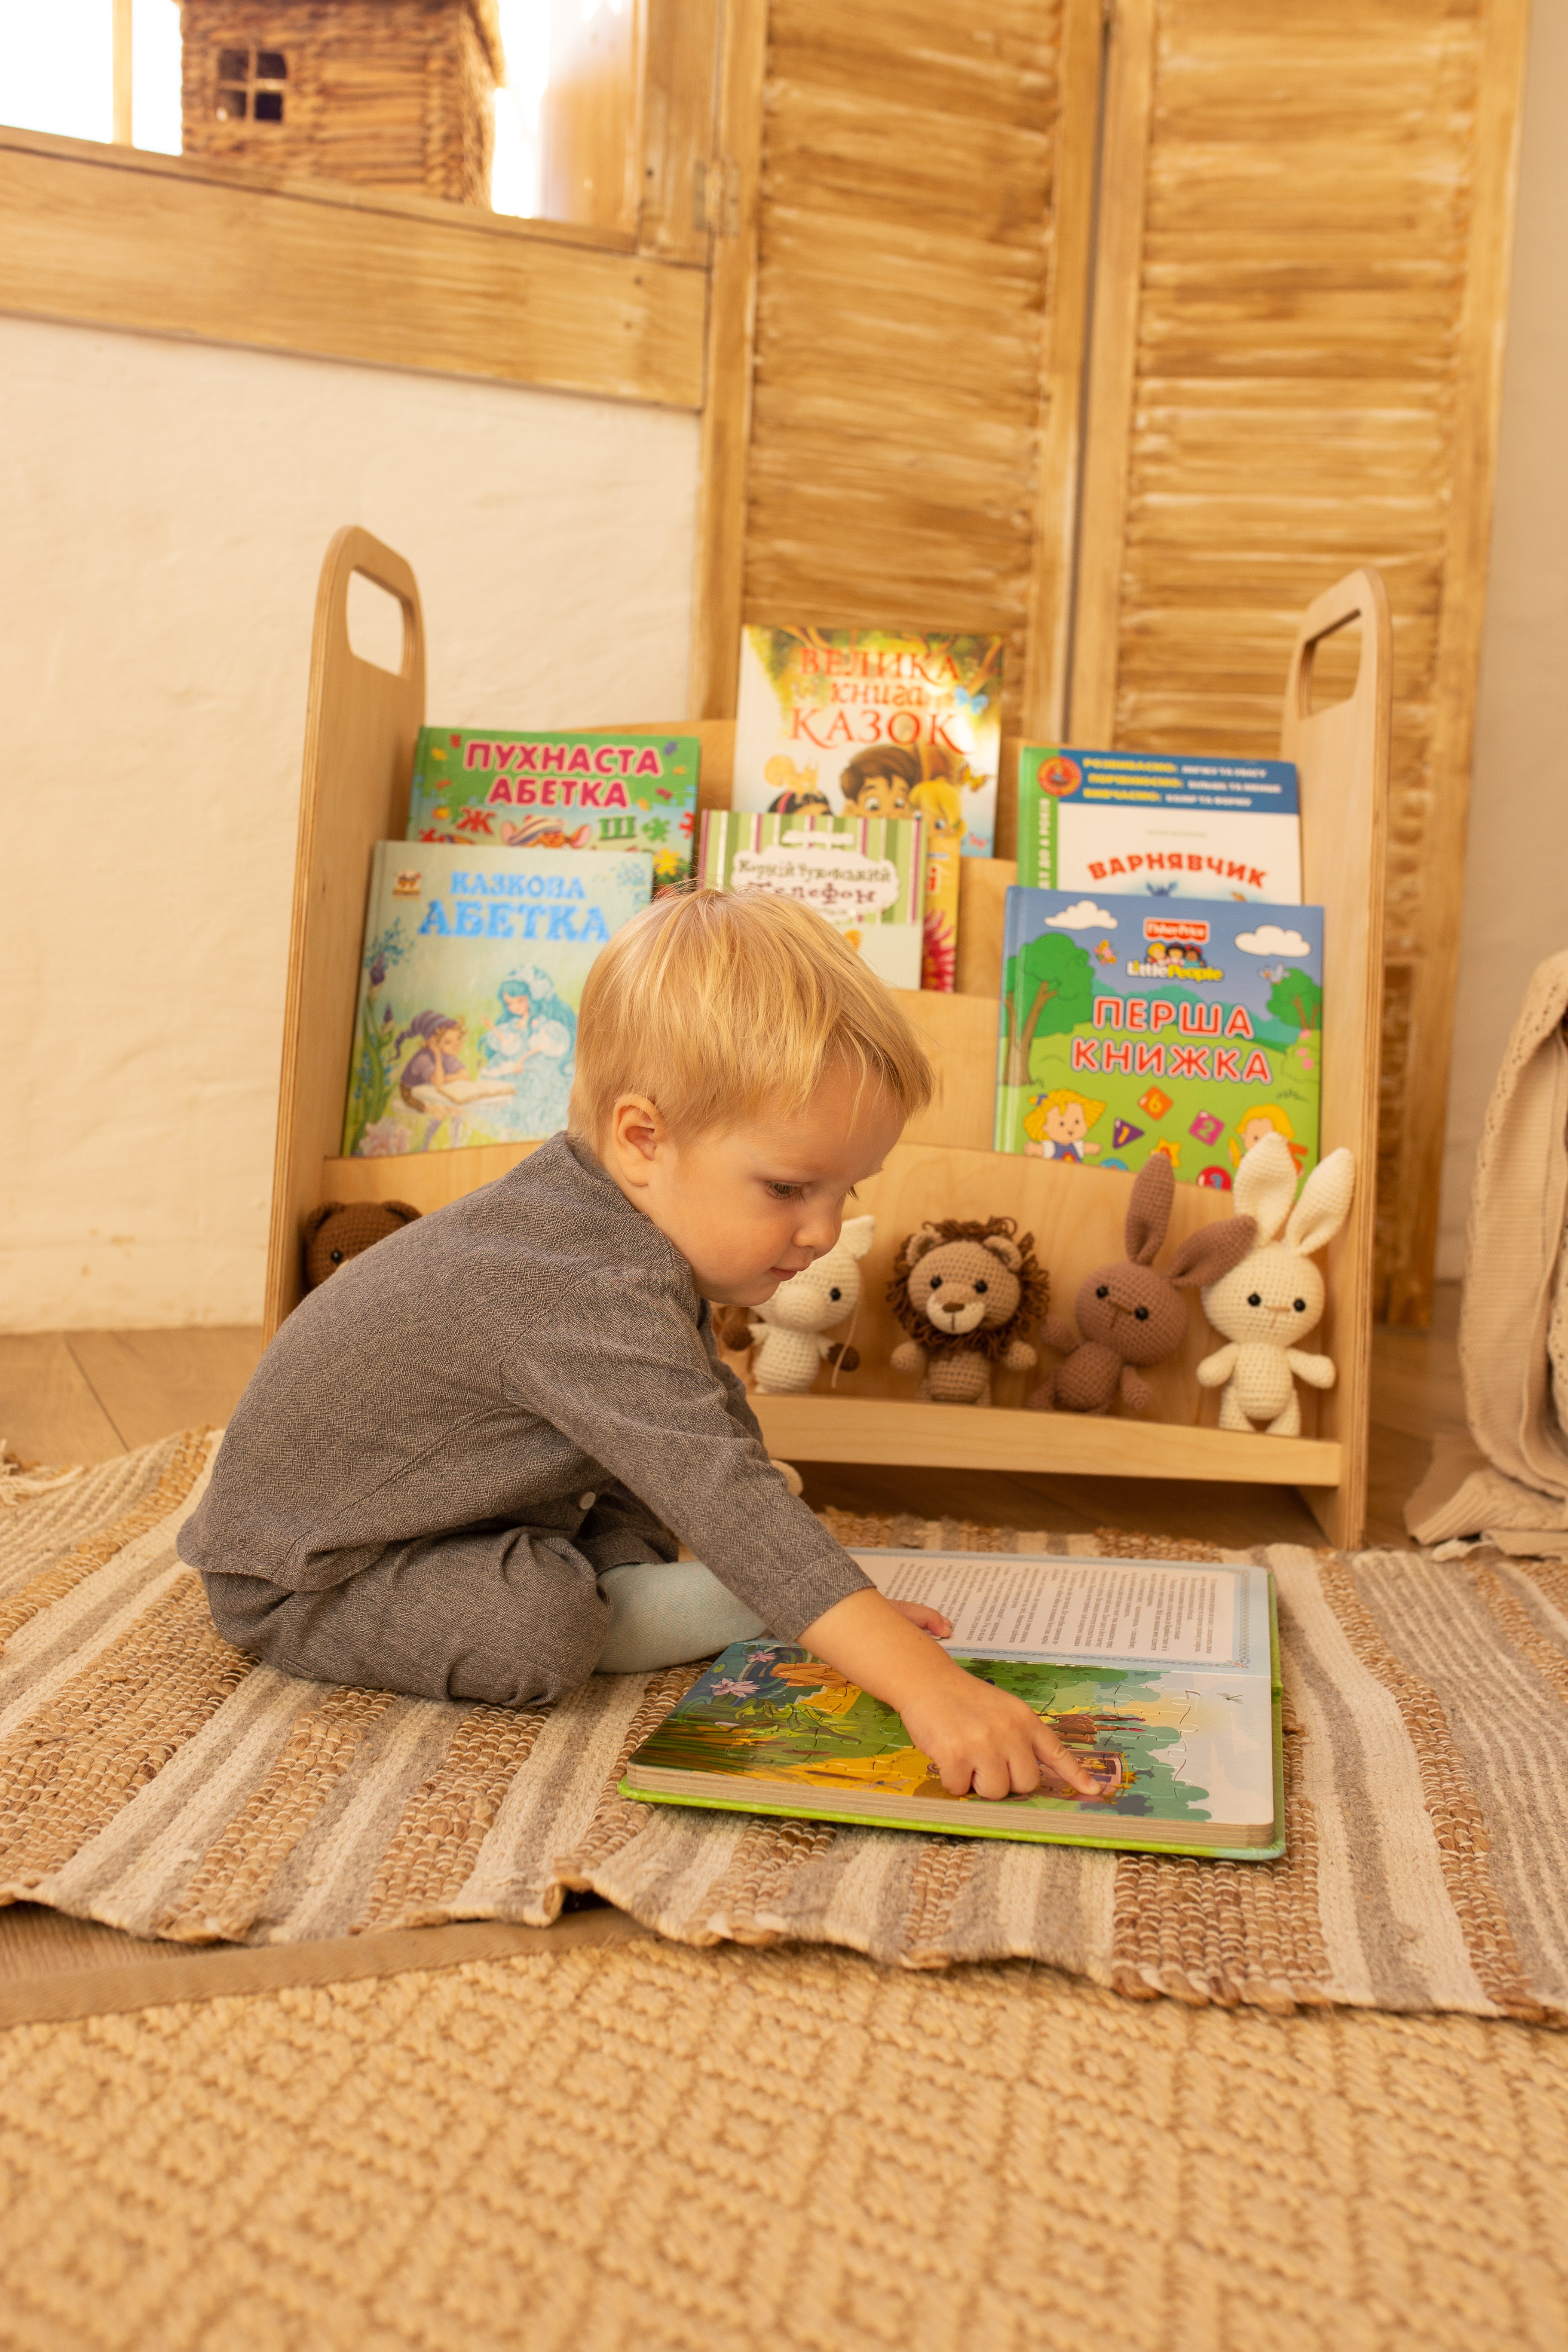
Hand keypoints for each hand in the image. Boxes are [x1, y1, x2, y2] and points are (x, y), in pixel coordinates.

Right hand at [797, 1589, 1107, 1803]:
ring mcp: (983, 1742)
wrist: (926, 1680)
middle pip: (1024, 1784)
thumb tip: (1032, 1774)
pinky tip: (946, 1758)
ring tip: (965, 1758)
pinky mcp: (956, 1753)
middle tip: (985, 1762)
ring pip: (994, 1791)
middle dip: (1004, 1781)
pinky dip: (951, 1781)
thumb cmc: (964, 1700)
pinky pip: (961, 1789)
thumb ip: (1020, 1738)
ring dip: (977, 1784)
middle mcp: (1009, 1731)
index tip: (1096, 1792)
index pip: (1056, 1752)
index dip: (1076, 1776)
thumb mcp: (1003, 1710)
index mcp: (1024, 1720)